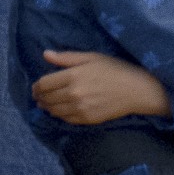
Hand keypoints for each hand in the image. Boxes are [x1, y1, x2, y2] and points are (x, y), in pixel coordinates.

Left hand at [31, 50, 170, 123]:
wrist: (137, 90)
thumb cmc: (116, 70)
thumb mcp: (93, 58)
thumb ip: (67, 58)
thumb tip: (46, 54)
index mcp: (73, 76)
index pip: (44, 84)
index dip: (36, 86)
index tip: (36, 87)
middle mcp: (73, 94)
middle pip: (46, 98)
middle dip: (39, 97)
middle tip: (39, 96)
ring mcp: (79, 109)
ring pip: (53, 110)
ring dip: (47, 107)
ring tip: (47, 104)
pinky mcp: (86, 119)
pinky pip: (65, 119)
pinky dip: (59, 115)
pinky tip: (61, 110)